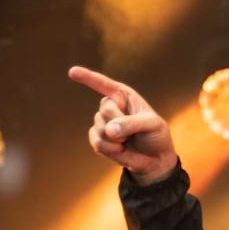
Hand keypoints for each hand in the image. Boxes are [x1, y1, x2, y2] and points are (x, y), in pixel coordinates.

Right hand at [68, 66, 176, 183]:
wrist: (155, 158)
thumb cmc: (156, 135)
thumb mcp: (152, 125)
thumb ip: (131, 123)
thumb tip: (110, 130)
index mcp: (124, 96)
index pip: (103, 84)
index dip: (87, 77)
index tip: (72, 71)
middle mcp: (111, 106)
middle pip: (106, 110)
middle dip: (121, 123)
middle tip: (135, 132)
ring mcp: (102, 123)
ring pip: (101, 129)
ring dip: (118, 139)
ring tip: (129, 140)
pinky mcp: (98, 139)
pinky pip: (98, 143)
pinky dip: (111, 149)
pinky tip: (122, 149)